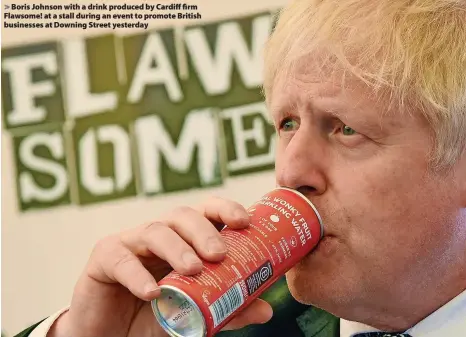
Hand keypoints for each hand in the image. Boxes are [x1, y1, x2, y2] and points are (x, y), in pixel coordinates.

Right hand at [48, 197, 272, 336]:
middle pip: (182, 215)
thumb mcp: (196, 315)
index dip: (225, 209)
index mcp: (184, 240)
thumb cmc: (156, 317)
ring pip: (155, 231)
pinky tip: (153, 292)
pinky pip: (120, 259)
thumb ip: (227, 310)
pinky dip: (138, 275)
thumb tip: (266, 309)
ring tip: (193, 270)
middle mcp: (159, 234)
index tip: (245, 222)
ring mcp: (130, 243)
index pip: (206, 213)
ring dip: (177, 248)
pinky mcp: (103, 258)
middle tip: (220, 254)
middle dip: (204, 230)